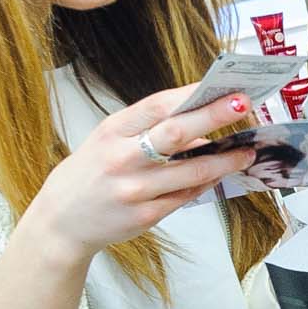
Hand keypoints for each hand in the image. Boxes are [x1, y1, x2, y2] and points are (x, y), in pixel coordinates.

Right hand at [26, 87, 260, 263]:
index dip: (192, 94)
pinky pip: (187, 195)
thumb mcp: (107, 141)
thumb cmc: (90, 174)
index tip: (222, 86)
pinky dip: (207, 182)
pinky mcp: (146, 214)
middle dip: (214, 116)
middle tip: (244, 105)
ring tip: (246, 151)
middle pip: (177, 133)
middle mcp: (122, 158)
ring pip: (192, 171)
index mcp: (112, 132)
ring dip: (225, 160)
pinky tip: (220, 174)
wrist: (61, 222)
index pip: (157, 106)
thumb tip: (198, 124)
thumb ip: (147, 130)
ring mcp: (135, 189)